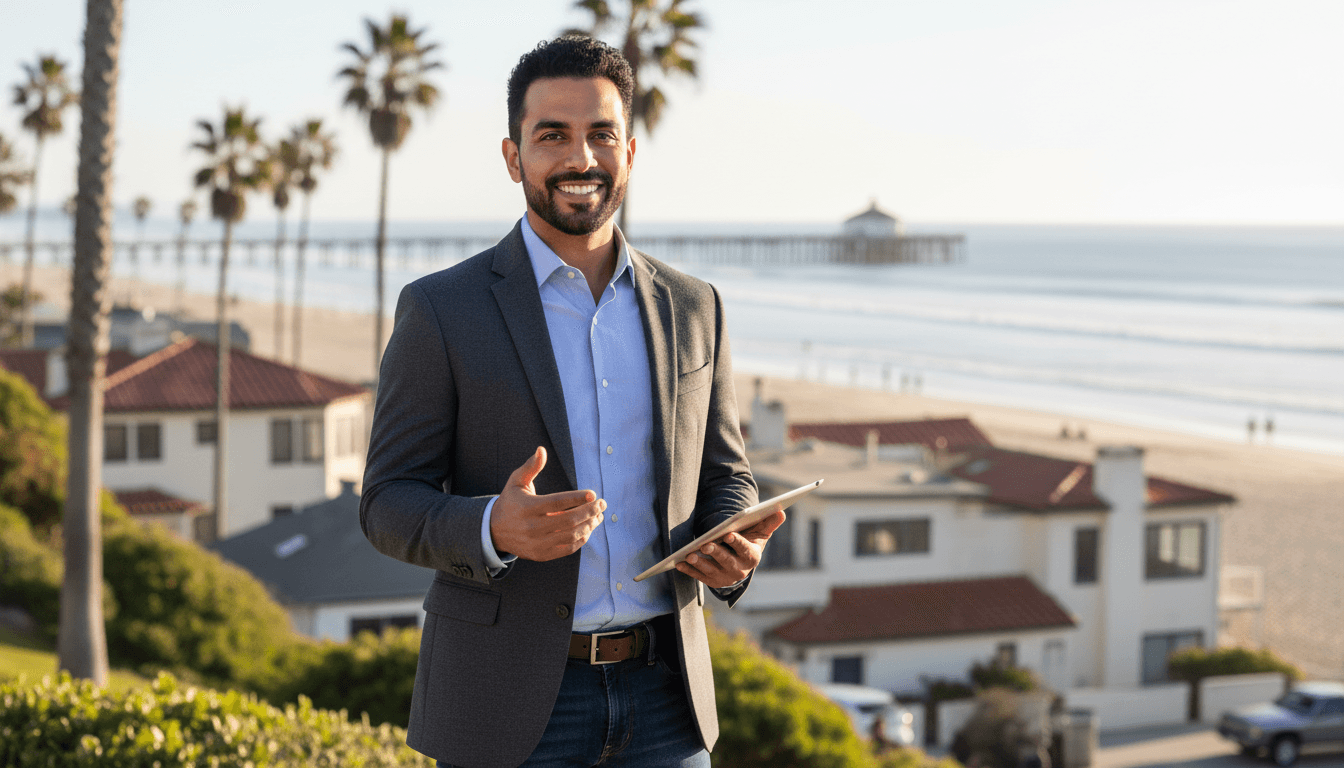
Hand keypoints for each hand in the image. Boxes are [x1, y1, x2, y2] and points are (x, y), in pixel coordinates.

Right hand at [490, 447, 604, 561]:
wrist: (494, 531)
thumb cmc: (511, 501)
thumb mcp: (516, 481)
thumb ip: (531, 466)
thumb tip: (542, 450)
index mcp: (527, 508)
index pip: (557, 503)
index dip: (577, 498)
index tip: (592, 493)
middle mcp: (532, 527)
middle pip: (568, 520)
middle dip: (589, 512)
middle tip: (602, 504)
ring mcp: (537, 543)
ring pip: (571, 535)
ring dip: (589, 525)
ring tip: (598, 515)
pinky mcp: (541, 554)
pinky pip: (567, 548)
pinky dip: (581, 539)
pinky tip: (588, 528)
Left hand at [675, 506, 785, 588]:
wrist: (742, 562)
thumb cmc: (751, 542)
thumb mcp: (761, 532)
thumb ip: (770, 522)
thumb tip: (781, 510)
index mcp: (752, 557)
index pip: (745, 549)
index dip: (737, 542)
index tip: (728, 534)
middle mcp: (739, 570)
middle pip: (726, 561)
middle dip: (716, 553)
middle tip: (705, 545)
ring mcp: (724, 577)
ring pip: (711, 570)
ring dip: (699, 563)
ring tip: (689, 555)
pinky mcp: (712, 581)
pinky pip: (699, 576)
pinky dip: (689, 570)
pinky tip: (679, 563)